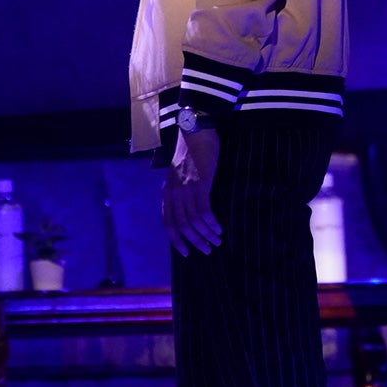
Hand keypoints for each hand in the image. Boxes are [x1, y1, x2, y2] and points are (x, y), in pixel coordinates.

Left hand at [163, 128, 222, 255]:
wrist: (196, 133)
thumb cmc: (190, 153)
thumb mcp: (177, 174)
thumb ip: (178, 192)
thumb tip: (185, 211)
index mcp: (167, 193)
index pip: (168, 224)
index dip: (176, 241)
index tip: (186, 252)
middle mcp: (174, 194)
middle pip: (183, 226)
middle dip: (196, 241)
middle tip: (208, 250)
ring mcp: (186, 189)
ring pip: (194, 221)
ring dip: (207, 234)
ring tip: (217, 241)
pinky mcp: (200, 185)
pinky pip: (205, 211)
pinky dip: (212, 223)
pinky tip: (219, 228)